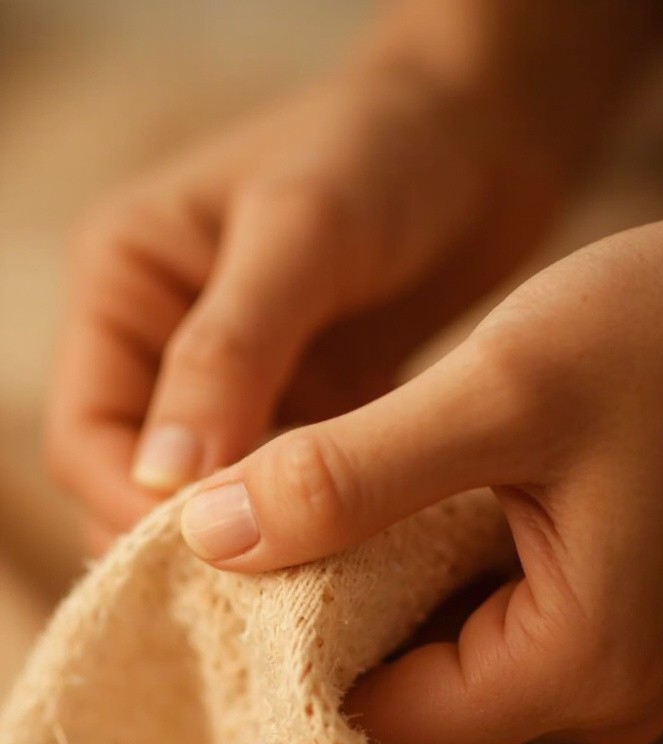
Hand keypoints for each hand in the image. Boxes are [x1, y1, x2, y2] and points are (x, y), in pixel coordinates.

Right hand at [45, 59, 563, 547]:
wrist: (484, 135)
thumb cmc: (384, 151)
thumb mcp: (299, 234)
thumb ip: (227, 352)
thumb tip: (163, 481)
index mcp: (122, 287)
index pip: (87, 437)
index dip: (135, 508)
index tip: (215, 556)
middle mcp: (162, 344)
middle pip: (135, 485)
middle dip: (189, 543)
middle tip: (262, 598)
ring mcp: (235, 386)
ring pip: (210, 501)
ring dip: (251, 544)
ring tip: (308, 591)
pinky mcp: (300, 412)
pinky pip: (280, 492)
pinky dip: (303, 528)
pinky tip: (346, 560)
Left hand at [180, 214, 662, 743]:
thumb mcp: (498, 393)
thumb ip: (348, 475)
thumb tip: (207, 537)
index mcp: (581, 668)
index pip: (386, 722)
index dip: (289, 657)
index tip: (227, 576)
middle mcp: (600, 695)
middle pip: (412, 701)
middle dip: (325, 625)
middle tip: (257, 532)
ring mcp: (608, 661)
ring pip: (442, 662)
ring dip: (370, 595)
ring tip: (317, 511)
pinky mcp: (604, 616)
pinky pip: (483, 626)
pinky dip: (422, 575)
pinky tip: (393, 508)